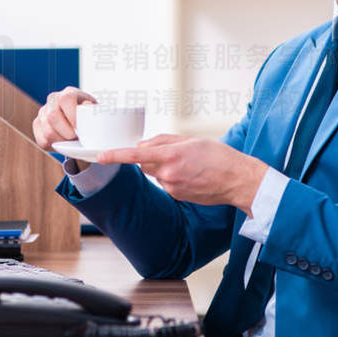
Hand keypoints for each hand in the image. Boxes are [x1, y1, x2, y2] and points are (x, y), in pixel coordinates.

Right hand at [32, 86, 96, 154]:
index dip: (72, 114)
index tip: (79, 127)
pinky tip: (62, 143)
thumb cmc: (89, 117)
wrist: (80, 123)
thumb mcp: (95, 112)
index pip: (66, 99)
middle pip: (52, 115)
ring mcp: (43, 111)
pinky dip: (53, 146)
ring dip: (61, 140)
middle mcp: (53, 99)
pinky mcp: (37, 125)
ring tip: (71, 141)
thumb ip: (92, 109)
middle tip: (75, 138)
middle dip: (65, 132)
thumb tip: (86, 105)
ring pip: (47, 130)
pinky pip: (42, 140)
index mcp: (69, 93)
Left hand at [97, 134, 267, 213]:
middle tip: (175, 153)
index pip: (135, 155)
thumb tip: (142, 145)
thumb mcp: (191, 140)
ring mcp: (172, 187)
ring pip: (156, 174)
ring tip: (190, 165)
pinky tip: (192, 176)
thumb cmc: (218, 156)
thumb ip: (163, 140)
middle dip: (152, 157)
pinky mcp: (177, 196)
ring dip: (166, 168)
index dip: (115, 156)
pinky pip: (167, 183)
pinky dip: (174, 178)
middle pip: (145, 163)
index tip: (100, 156)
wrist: (237, 180)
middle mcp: (168, 173)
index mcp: (171, 155)